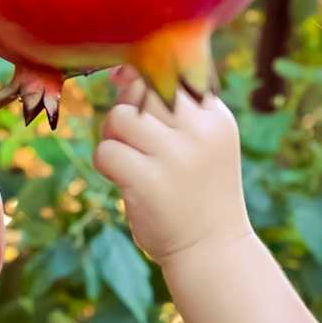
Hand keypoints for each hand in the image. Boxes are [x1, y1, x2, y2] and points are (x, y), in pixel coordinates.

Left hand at [92, 65, 252, 265]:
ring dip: (112, 136)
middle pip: (142, 89)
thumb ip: (172, 107)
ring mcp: (175, 157)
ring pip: (119, 117)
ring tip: (127, 158)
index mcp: (216, 117)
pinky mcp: (148, 182)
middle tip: (133, 139)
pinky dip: (106, 164)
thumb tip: (122, 72)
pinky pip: (105, 151)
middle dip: (126, 107)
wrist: (213, 250)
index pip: (172, 73)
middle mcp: (200, 131)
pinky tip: (123, 180)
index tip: (134, 97)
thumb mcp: (203, 142)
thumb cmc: (200, 190)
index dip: (143, 79)